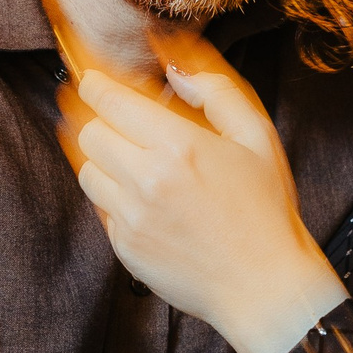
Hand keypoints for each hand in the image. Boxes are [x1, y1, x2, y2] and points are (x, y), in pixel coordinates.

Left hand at [73, 45, 347, 352]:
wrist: (264, 286)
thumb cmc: (266, 210)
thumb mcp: (257, 136)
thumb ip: (216, 91)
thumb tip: (175, 66)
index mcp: (179, 146)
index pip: (110, 100)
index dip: (95, 83)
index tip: (94, 79)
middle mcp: (146, 180)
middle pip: (89, 131)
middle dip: (100, 119)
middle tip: (120, 119)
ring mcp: (130, 217)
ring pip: (86, 169)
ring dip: (102, 157)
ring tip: (131, 158)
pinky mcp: (124, 247)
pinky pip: (100, 207)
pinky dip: (112, 194)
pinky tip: (143, 197)